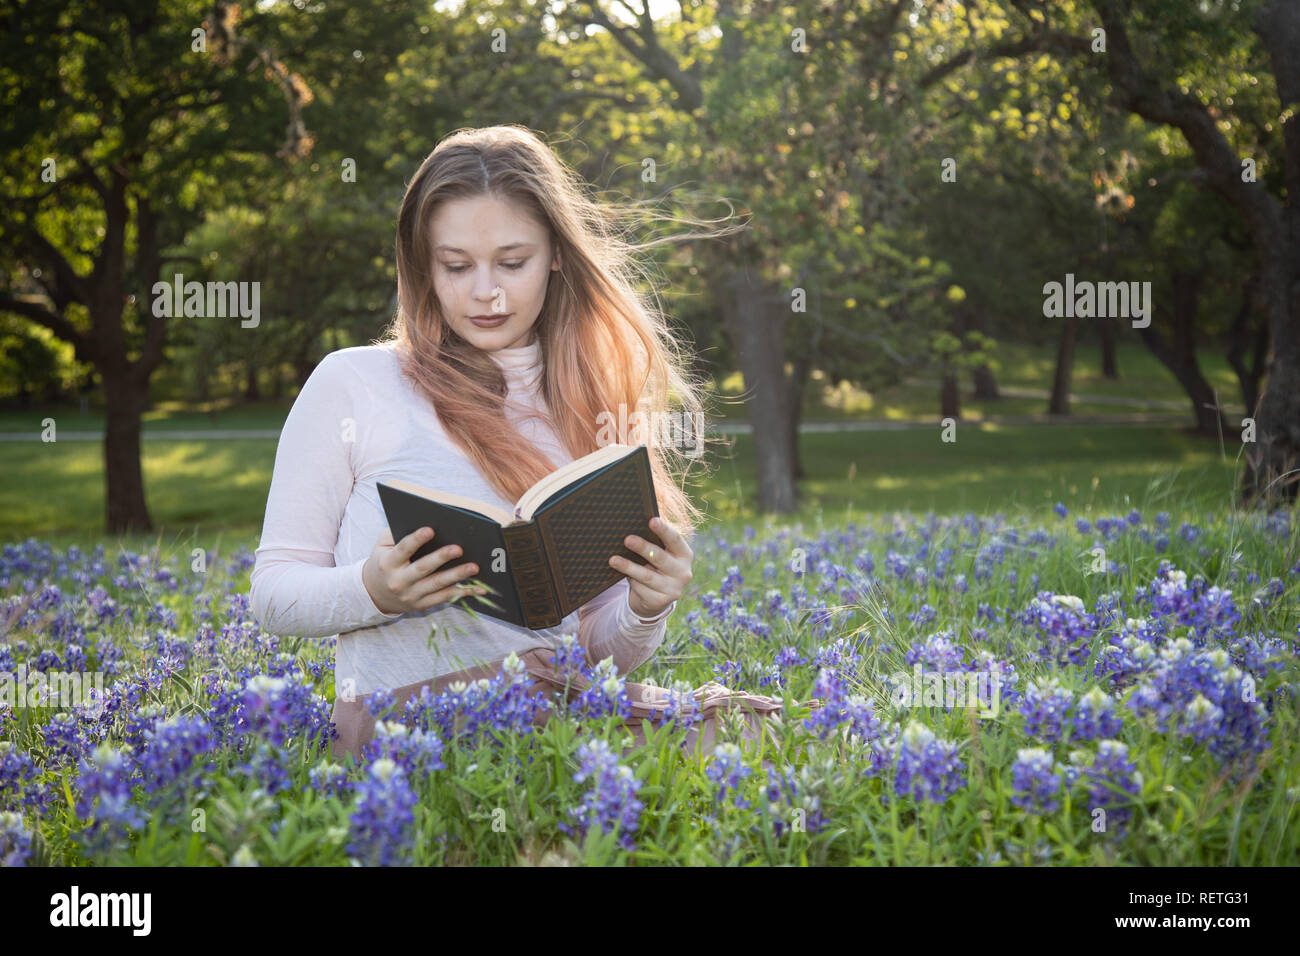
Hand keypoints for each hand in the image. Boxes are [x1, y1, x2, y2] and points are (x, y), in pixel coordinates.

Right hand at [362, 526, 487, 614]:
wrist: (374, 594)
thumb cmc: (383, 562)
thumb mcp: (382, 547)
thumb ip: (395, 533)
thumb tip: (421, 521)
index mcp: (388, 563)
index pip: (403, 549)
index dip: (416, 539)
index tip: (431, 529)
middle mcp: (399, 581)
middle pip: (423, 568)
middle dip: (441, 558)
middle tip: (459, 548)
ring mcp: (410, 595)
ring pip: (436, 585)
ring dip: (457, 576)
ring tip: (474, 567)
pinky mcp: (421, 605)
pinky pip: (444, 598)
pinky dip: (462, 593)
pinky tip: (477, 589)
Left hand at [608, 516, 692, 619]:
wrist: (657, 596)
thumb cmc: (656, 565)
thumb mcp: (660, 553)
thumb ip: (654, 541)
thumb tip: (633, 525)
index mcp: (685, 554)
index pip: (675, 540)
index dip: (664, 530)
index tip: (652, 520)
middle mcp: (683, 572)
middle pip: (659, 557)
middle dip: (643, 547)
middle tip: (627, 539)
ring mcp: (674, 589)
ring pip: (647, 576)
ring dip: (629, 566)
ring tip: (613, 560)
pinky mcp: (661, 601)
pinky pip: (641, 589)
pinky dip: (631, 580)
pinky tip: (622, 575)